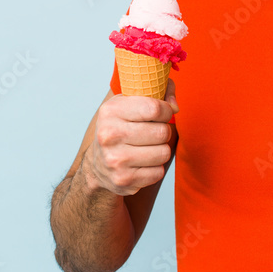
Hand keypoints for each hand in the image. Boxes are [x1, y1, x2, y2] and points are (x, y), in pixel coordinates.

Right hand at [83, 80, 178, 195]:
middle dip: (163, 132)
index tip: (163, 113)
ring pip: (163, 153)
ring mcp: (115, 160)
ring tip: (148, 148)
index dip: (166, 111)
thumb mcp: (130, 102)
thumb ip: (158, 91)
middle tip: (154, 133)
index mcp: (110, 111)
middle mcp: (109, 135)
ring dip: (161, 150)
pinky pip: (158, 172)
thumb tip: (175, 105)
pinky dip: (155, 168)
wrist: (98, 164)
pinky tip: (142, 163)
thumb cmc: (121, 127)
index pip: (154, 108)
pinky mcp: (123, 180)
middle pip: (161, 132)